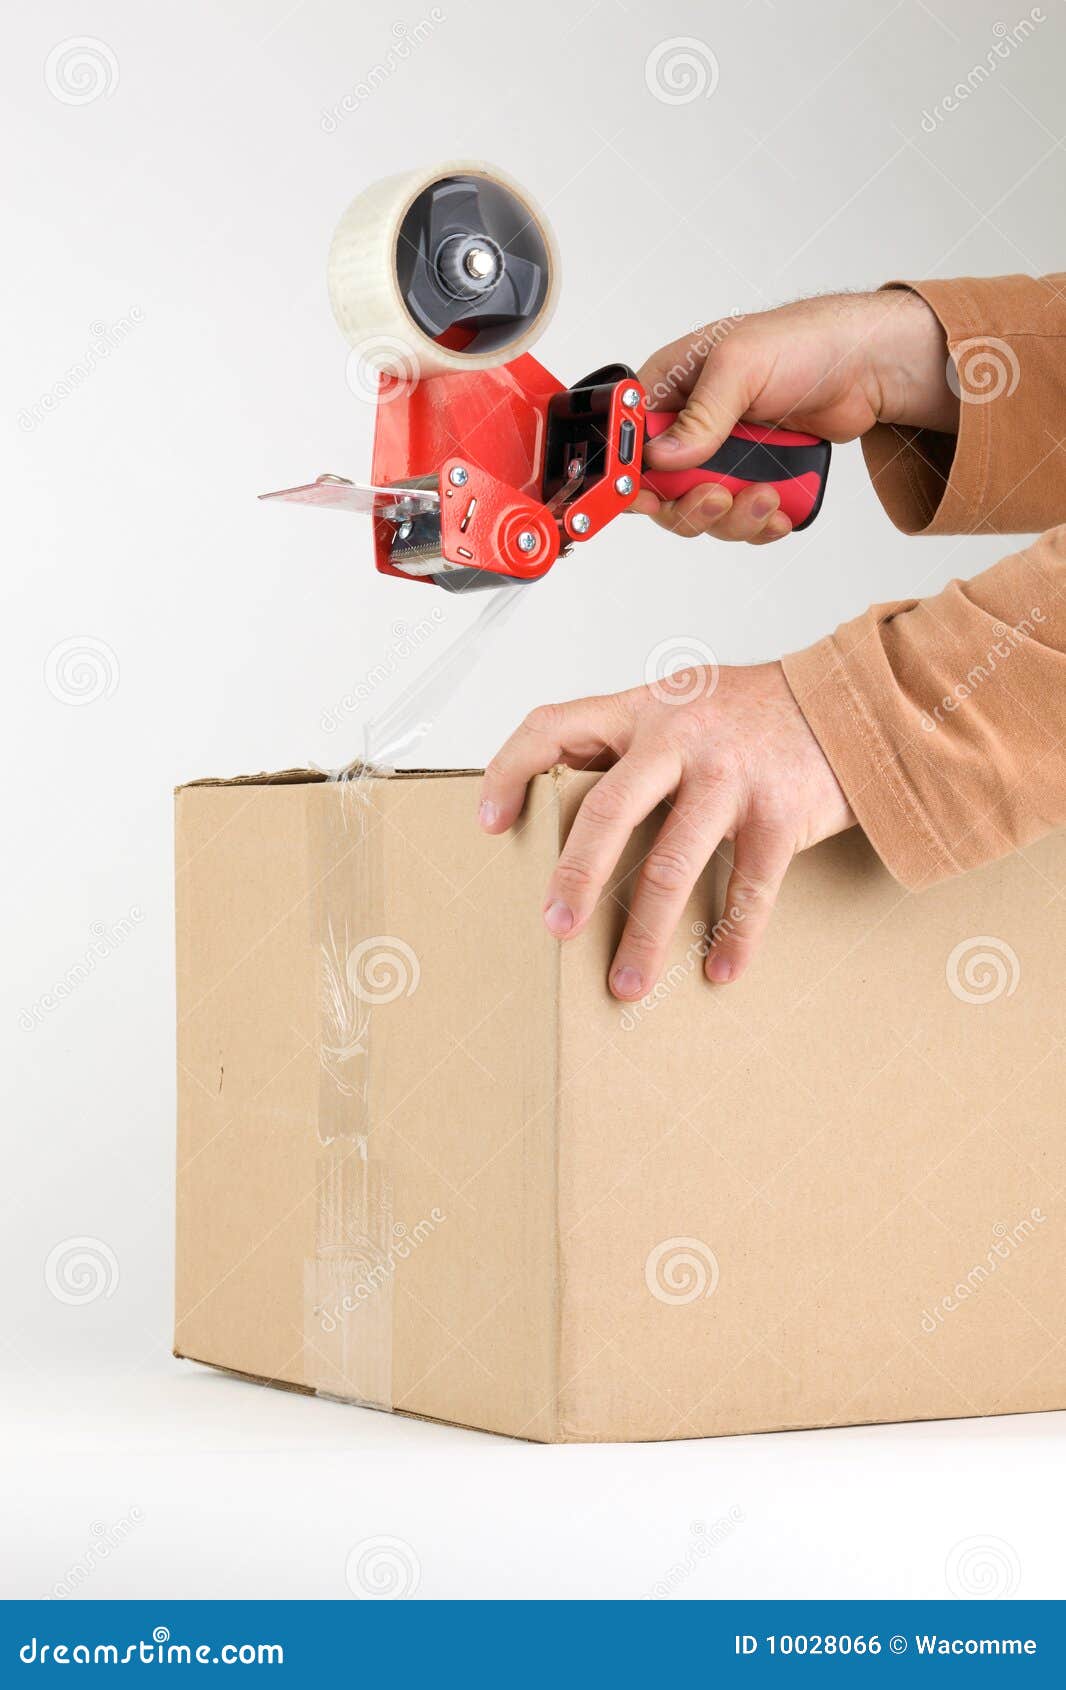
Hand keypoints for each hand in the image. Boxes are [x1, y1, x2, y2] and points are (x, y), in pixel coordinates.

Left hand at [479, 662, 855, 996]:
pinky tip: (716, 968)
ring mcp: (732, 778)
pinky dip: (732, 937)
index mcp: (643, 710)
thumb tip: (569, 815)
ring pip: (673, 865)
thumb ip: (630, 746)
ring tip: (626, 983)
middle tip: (556, 928)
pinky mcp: (780, 814)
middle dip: (576, 876)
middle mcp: (682, 739)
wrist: (850, 700)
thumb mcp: (680, 705)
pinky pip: (749, 889)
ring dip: (645, 934)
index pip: (554, 726)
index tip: (489, 823)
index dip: (509, 770)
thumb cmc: (753, 713)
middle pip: (609, 810)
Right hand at [634, 288, 958, 541]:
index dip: (631, 475)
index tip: (647, 495)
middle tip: (718, 497)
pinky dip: (760, 524)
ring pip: (704, 514)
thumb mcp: (742, 366)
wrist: (864, 366)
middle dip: (693, 505)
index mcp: (672, 391)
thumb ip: (700, 414)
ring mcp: (723, 458)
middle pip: (664, 493)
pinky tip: (779, 510)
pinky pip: (742, 520)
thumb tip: (661, 455)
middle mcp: (691, 429)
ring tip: (765, 498)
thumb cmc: (803, 342)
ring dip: (734, 517)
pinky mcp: (754, 479)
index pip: (630, 443)